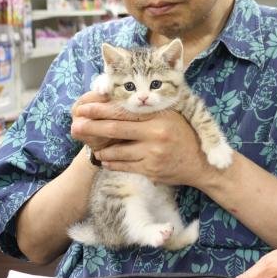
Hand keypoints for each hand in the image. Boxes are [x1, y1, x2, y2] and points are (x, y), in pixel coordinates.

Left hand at [71, 100, 214, 186]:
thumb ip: (147, 111)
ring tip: (94, 148)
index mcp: (160, 116)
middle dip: (92, 128)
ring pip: (116, 152)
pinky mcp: (151, 171)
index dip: (101, 110)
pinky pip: (124, 166)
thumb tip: (115, 105)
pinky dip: (112, 163)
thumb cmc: (184, 135)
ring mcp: (153, 154)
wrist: (201, 163)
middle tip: (75, 125)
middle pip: (115, 130)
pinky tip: (107, 160)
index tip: (83, 108)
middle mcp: (156, 134)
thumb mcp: (171, 116)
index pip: (124, 111)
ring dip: (102, 150)